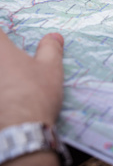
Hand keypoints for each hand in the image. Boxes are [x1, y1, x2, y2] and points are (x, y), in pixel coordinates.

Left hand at [0, 31, 63, 165]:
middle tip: (13, 66)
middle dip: (3, 56)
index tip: (7, 38)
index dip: (3, 34)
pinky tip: (4, 99)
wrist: (20, 131)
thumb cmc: (36, 94)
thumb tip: (54, 36)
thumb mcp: (51, 68)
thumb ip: (50, 49)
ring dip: (2, 76)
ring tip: (9, 82)